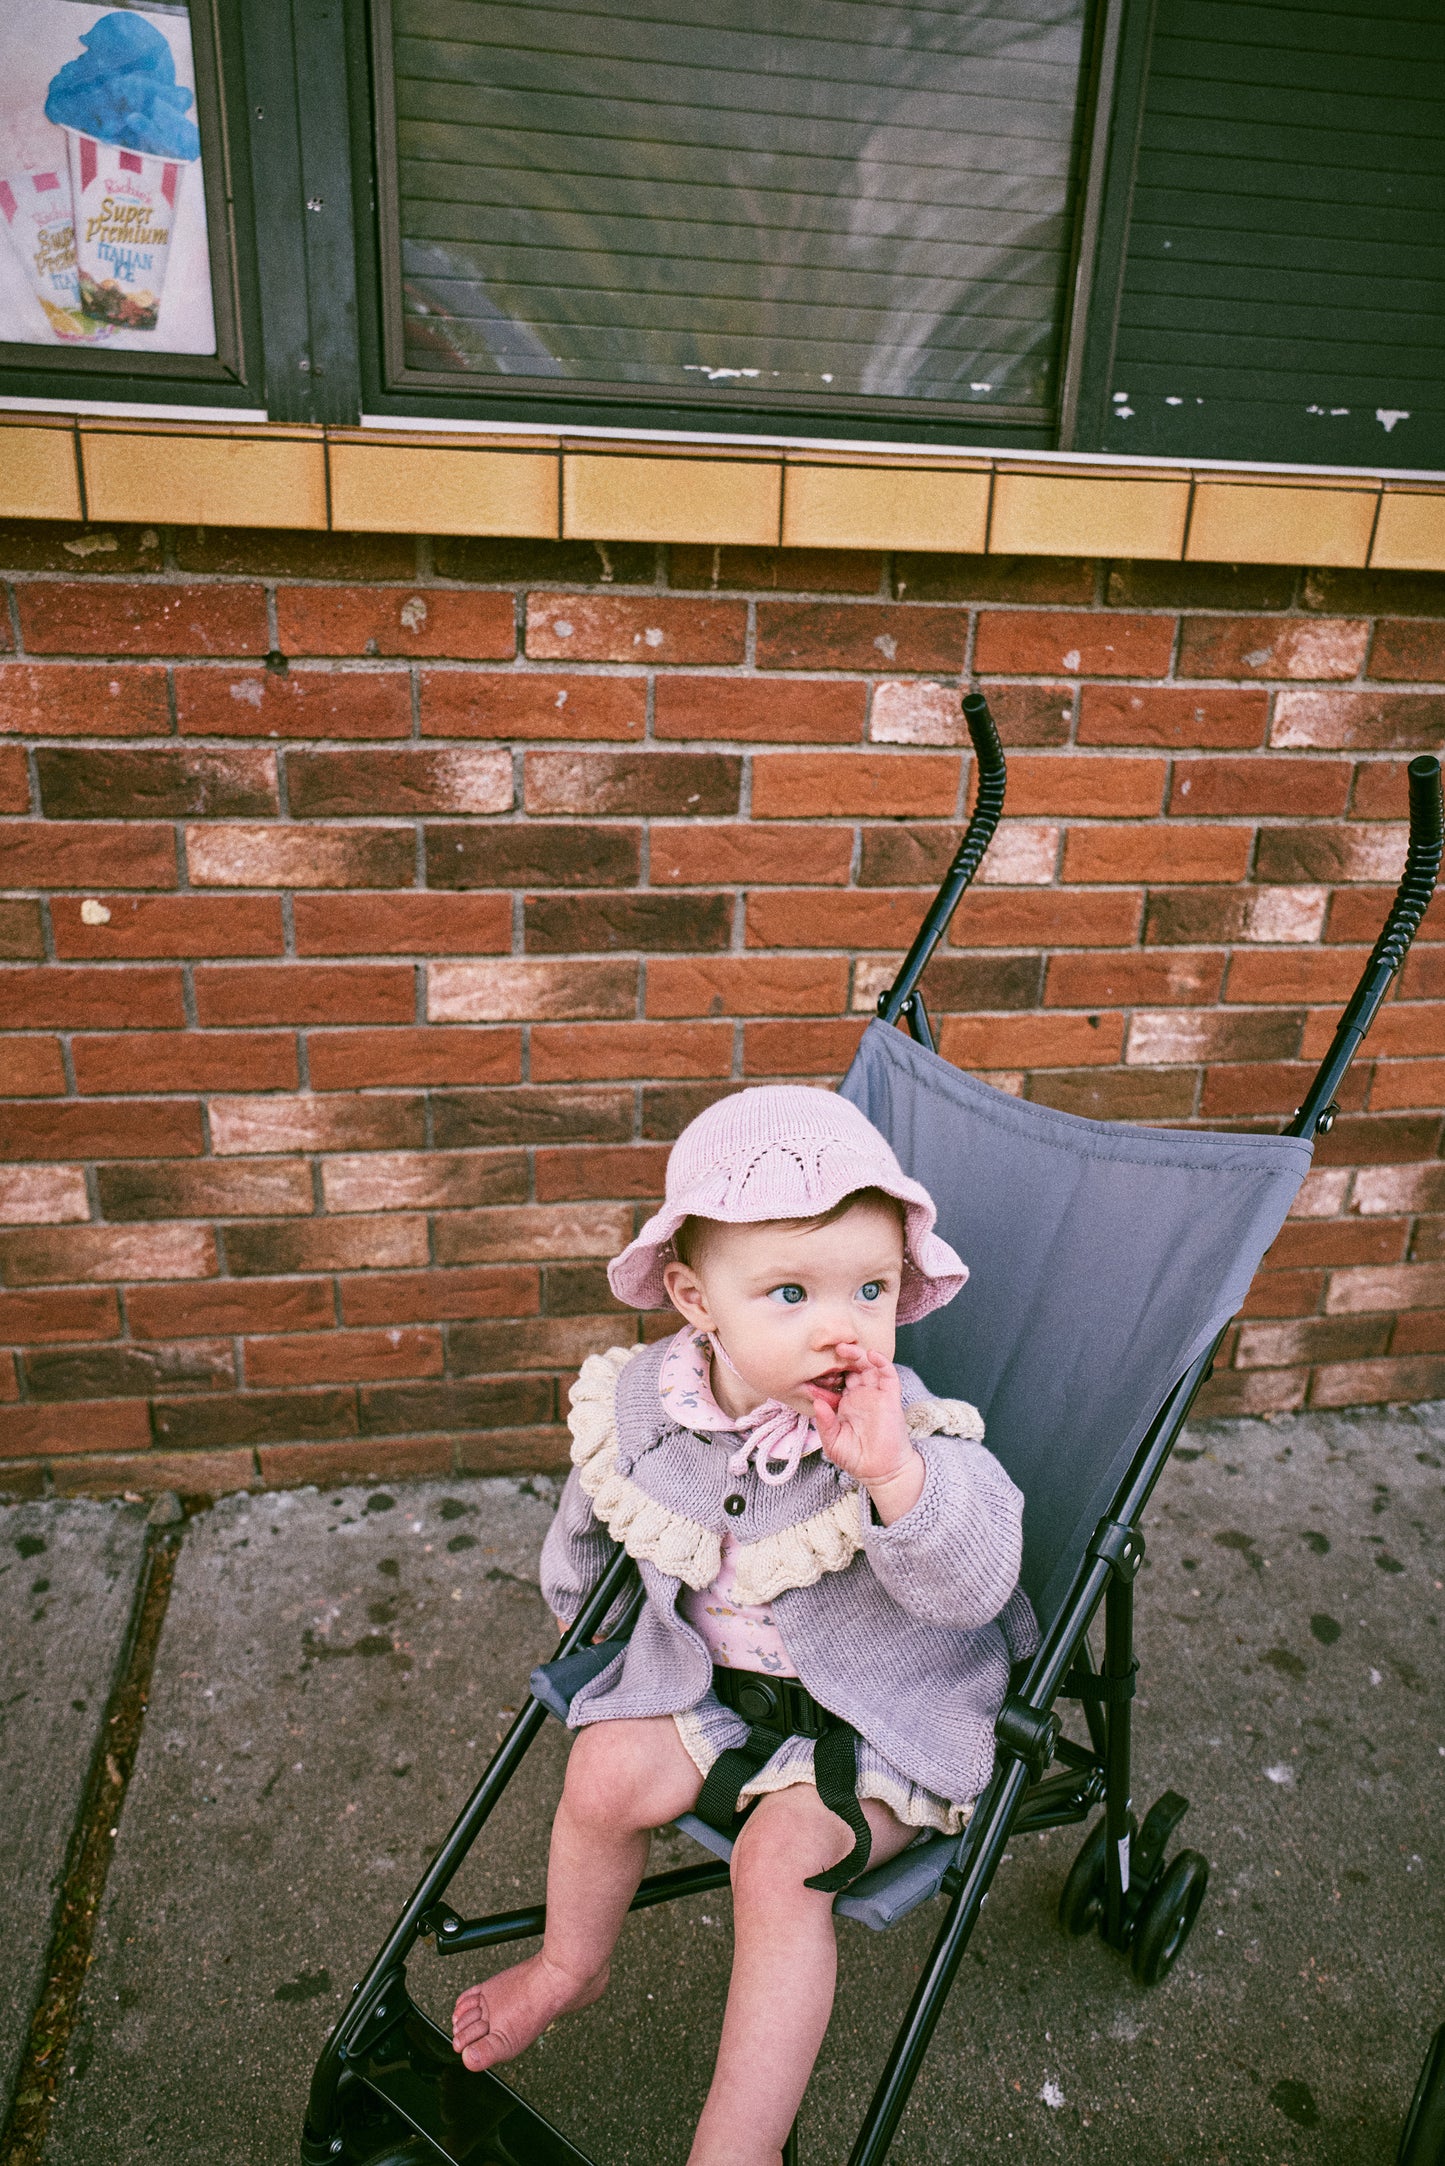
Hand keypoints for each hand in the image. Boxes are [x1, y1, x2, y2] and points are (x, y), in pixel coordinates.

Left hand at [805, 1346, 921, 1524]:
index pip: (835, 1381)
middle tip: (829, 1348)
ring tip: (844, 1348)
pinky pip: (888, 1374)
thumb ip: (825, 1423)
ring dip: (858, 1355)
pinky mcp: (891, 1397)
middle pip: (851, 1368)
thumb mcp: (833, 1442)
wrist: (881, 1471)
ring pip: (868, 1366)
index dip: (826, 1373)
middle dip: (841, 1357)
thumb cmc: (856, 1458)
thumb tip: (817, 1402)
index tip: (812, 1368)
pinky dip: (882, 1362)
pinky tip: (871, 1355)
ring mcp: (876, 1395)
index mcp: (846, 1404)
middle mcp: (861, 1396)